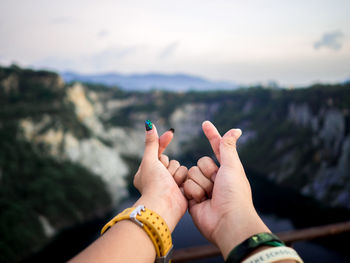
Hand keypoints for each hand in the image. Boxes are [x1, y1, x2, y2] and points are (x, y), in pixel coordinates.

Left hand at [135, 129, 187, 189]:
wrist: (164, 206)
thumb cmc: (153, 184)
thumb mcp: (149, 161)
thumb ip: (151, 143)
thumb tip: (149, 124)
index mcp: (147, 171)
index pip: (158, 151)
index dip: (164, 142)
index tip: (171, 133)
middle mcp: (158, 178)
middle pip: (171, 160)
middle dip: (169, 167)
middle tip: (163, 177)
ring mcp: (170, 184)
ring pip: (181, 167)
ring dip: (176, 175)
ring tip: (171, 185)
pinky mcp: (181, 189)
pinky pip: (187, 176)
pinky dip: (183, 181)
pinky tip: (179, 189)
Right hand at [184, 121, 269, 258]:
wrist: (227, 222)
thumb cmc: (234, 193)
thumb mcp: (232, 167)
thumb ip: (227, 147)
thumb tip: (236, 130)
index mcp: (226, 169)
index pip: (217, 147)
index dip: (212, 135)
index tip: (205, 123)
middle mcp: (215, 178)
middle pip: (200, 163)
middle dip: (207, 173)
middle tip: (217, 185)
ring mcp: (203, 188)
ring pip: (191, 174)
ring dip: (200, 185)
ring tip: (210, 197)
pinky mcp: (193, 199)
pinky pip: (185, 186)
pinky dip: (193, 193)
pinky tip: (202, 203)